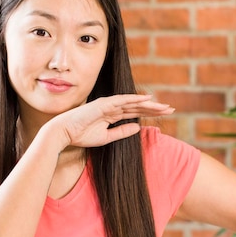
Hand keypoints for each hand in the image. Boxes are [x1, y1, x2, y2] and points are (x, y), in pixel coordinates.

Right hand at [49, 94, 173, 148]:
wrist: (64, 134)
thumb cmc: (80, 136)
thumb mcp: (106, 137)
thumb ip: (121, 132)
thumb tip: (137, 128)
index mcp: (112, 115)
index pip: (135, 113)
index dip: (149, 113)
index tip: (164, 114)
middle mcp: (112, 107)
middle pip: (137, 107)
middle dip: (154, 108)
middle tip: (171, 109)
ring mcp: (108, 104)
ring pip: (133, 103)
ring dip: (149, 104)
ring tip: (164, 106)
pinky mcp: (103, 104)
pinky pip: (122, 100)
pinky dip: (135, 99)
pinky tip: (147, 99)